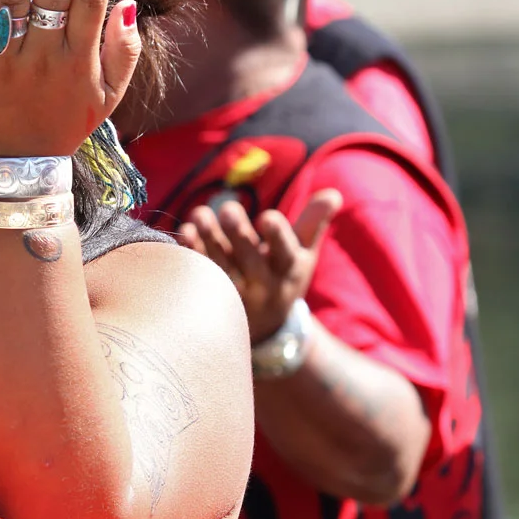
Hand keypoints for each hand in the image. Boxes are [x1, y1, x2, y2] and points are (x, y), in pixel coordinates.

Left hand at [179, 190, 342, 341]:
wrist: (264, 325)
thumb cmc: (283, 274)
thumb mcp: (303, 253)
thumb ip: (313, 223)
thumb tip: (333, 193)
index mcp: (288, 269)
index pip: (285, 252)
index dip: (277, 236)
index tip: (268, 216)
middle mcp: (262, 283)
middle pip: (248, 259)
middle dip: (238, 233)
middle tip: (228, 209)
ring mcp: (234, 291)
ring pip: (220, 264)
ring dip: (209, 238)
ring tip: (200, 214)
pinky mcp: (209, 293)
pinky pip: (198, 273)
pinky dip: (192, 252)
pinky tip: (185, 231)